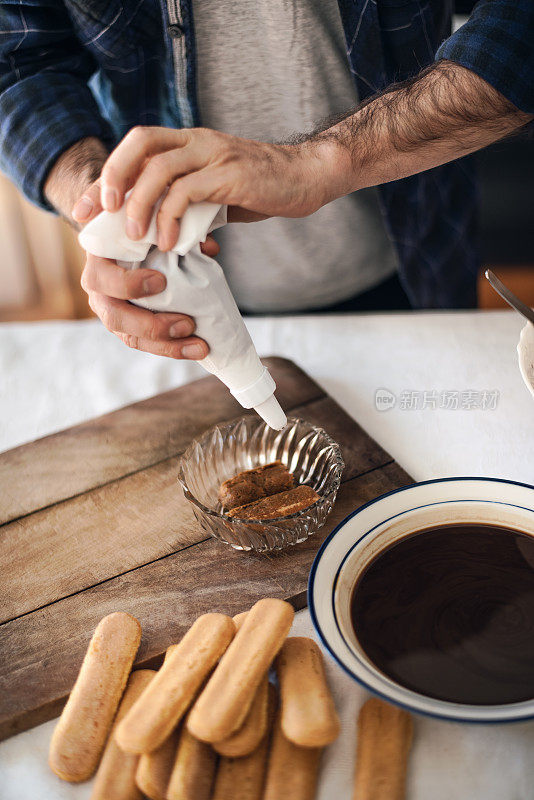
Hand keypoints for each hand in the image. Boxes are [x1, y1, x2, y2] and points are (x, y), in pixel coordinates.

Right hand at [73, 179, 217, 360]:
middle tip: (187, 324)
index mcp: (97, 261)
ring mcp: (113, 311)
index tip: (161, 281)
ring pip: (133, 338)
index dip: (129, 285)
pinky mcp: (129, 327)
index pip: (102, 279)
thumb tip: (209, 247)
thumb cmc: (136, 223)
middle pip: (116, 318)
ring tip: (200, 347)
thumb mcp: (146, 215)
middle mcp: (99, 291)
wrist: (124, 233)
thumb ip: (171, 223)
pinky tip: (197, 348)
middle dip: (152, 325)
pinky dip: (173, 348)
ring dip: (168, 346)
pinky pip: (148, 344)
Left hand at [98, 126, 336, 250]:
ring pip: (160, 168)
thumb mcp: (218, 192)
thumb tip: (163, 232)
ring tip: (134, 238)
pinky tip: (168, 243)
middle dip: (114, 177)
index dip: (108, 175)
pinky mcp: (231, 174)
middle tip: (102, 214)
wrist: (308, 178)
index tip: (85, 208)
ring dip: (140, 204)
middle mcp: (198, 141)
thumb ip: (190, 202)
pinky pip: (188, 192)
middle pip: (140, 143)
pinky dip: (170, 218)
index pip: (137, 147)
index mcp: (190, 142)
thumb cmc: (263, 189)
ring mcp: (214, 154)